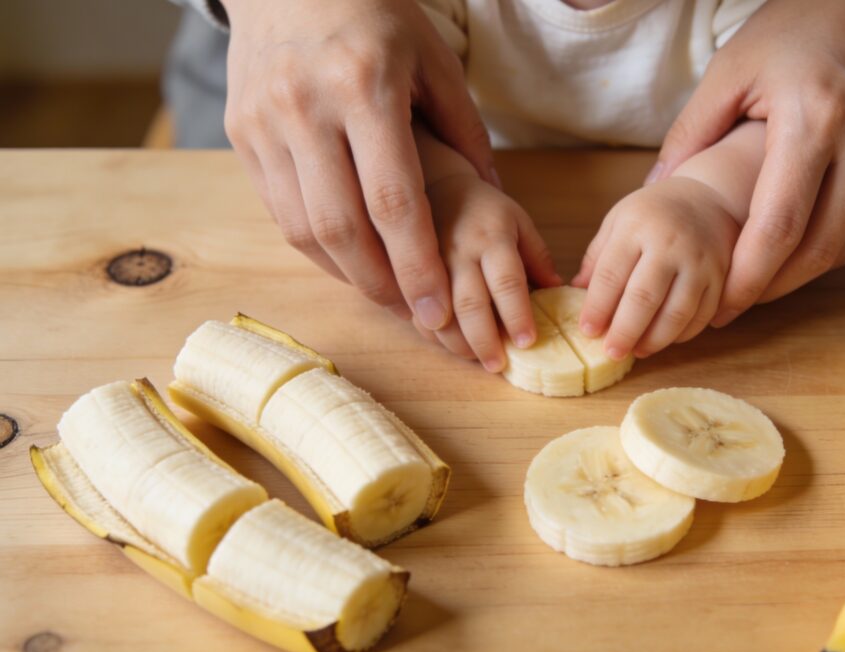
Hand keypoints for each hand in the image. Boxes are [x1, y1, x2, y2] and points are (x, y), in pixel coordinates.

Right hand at [220, 0, 496, 328]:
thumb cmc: (374, 16)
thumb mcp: (433, 59)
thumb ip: (464, 130)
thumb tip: (492, 196)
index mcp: (365, 86)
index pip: (393, 200)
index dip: (416, 265)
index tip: (436, 311)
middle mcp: (306, 107)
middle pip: (342, 226)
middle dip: (383, 285)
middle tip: (415, 316)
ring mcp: (264, 122)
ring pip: (302, 227)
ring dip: (347, 273)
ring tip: (387, 293)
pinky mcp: (241, 133)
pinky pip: (278, 210)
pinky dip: (316, 245)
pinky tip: (349, 259)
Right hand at [422, 174, 560, 371]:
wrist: (437, 189)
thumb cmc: (485, 213)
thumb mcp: (519, 223)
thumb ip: (538, 256)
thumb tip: (558, 290)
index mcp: (492, 238)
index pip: (507, 281)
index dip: (517, 315)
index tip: (527, 342)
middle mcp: (460, 252)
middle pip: (470, 303)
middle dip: (484, 339)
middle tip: (499, 365)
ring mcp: (430, 265)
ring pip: (440, 312)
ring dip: (458, 343)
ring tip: (478, 360)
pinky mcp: (410, 274)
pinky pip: (417, 311)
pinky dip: (434, 333)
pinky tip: (452, 345)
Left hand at [571, 177, 738, 359]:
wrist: (707, 200)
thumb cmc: (653, 214)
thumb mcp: (617, 222)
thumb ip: (597, 257)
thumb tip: (576, 292)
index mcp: (637, 227)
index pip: (611, 275)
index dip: (597, 308)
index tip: (588, 331)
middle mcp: (671, 244)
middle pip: (644, 298)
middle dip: (624, 332)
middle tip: (611, 352)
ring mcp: (700, 261)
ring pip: (677, 313)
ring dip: (654, 340)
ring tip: (637, 351)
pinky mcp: (721, 277)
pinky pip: (702, 316)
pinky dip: (682, 334)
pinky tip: (664, 339)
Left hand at [654, 0, 844, 325]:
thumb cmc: (801, 24)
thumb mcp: (733, 67)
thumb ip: (691, 133)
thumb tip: (654, 190)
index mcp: (815, 119)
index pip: (780, 226)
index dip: (747, 277)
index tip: (717, 306)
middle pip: (816, 250)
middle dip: (769, 289)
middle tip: (728, 308)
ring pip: (843, 246)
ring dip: (796, 277)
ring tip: (753, 288)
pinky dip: (824, 248)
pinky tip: (790, 254)